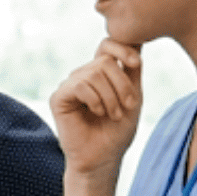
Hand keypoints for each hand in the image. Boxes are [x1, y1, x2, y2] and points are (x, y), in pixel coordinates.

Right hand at [50, 39, 143, 175]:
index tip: (136, 63)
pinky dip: (95, 99)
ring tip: (113, 114)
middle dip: (122, 84)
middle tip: (127, 106)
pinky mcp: (59, 97)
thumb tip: (138, 38)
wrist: (103, 158)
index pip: (107, 45)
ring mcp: (70, 85)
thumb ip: (132, 69)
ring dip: (110, 96)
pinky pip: (80, 85)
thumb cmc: (118, 130)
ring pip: (94, 72)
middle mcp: (83, 76)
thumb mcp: (133, 95)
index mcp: (101, 74)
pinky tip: (97, 113)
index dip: (122, 48)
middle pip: (104, 60)